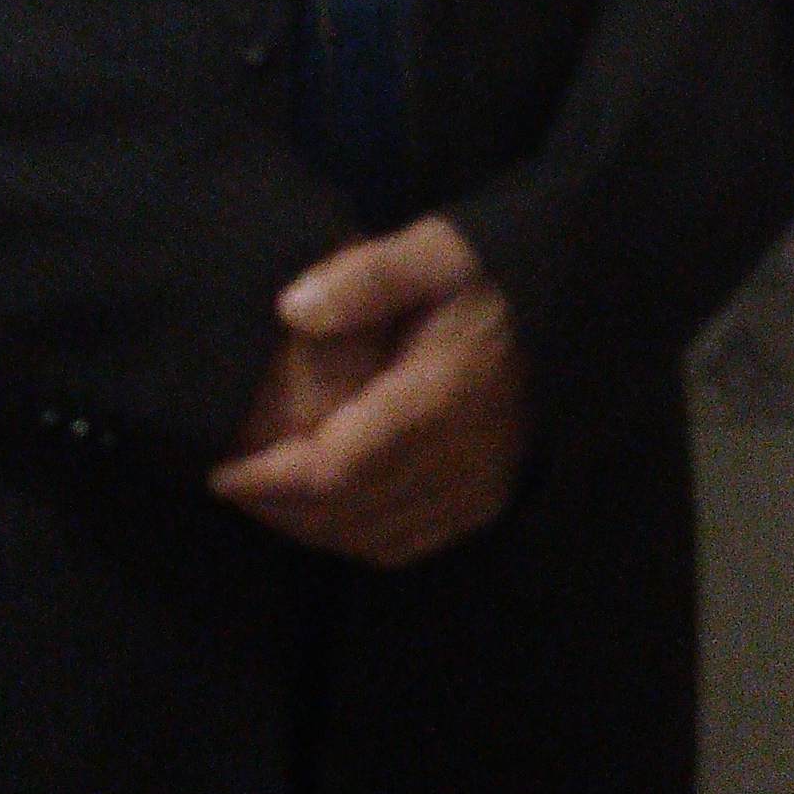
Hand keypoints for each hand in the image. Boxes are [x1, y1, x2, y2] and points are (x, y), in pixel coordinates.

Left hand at [210, 216, 529, 569]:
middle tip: (228, 483)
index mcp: (441, 399)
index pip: (340, 467)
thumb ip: (365, 277)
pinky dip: (355, 537)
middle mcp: (463, 459)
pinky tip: (323, 512)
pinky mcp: (487, 501)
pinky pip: (409, 543)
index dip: (272, 480)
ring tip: (262, 497)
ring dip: (311, 527)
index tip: (220, 469)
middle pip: (350, 513)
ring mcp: (479, 489)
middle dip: (278, 507)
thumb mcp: (432, 251)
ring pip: (376, 537)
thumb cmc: (490, 276)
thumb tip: (291, 309)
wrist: (573, 308)